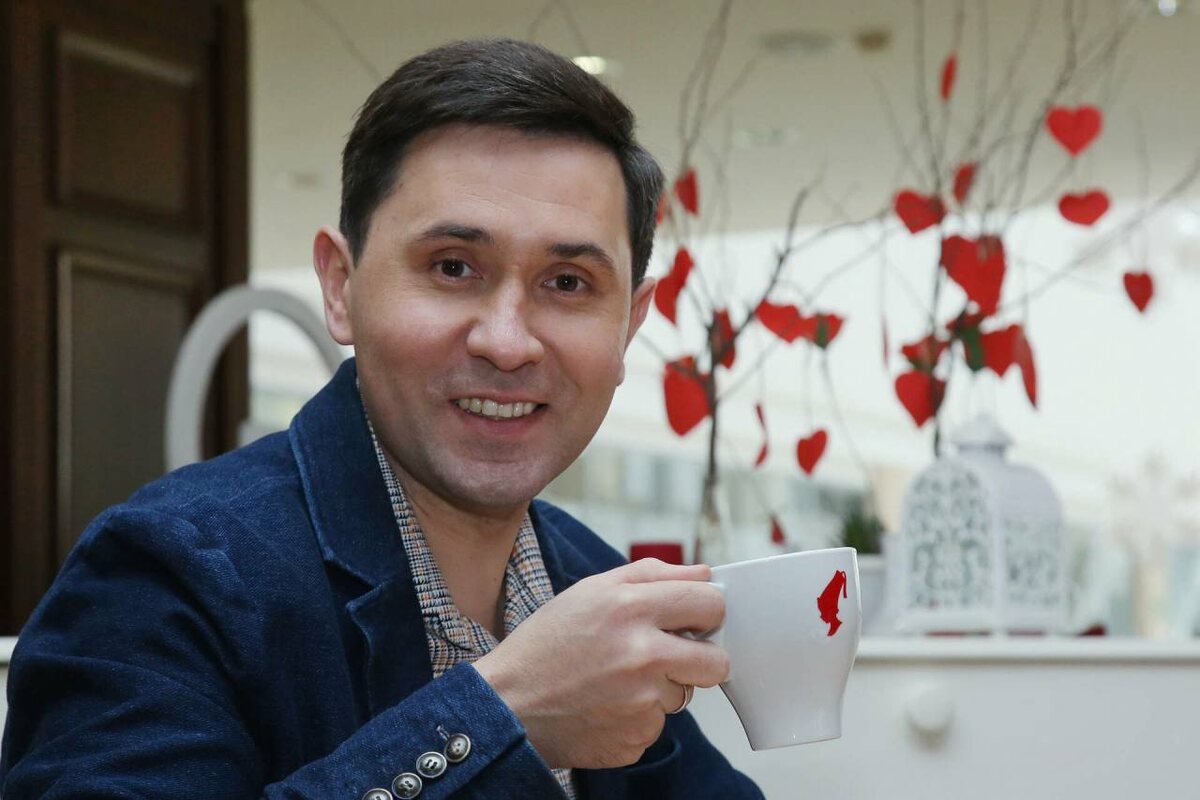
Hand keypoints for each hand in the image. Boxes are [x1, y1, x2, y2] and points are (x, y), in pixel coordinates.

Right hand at [473, 558, 728, 768]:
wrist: (507, 705)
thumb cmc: (547, 644)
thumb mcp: (590, 591)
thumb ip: (651, 574)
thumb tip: (703, 575)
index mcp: (631, 609)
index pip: (710, 605)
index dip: (707, 612)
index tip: (694, 619)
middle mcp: (642, 655)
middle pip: (716, 661)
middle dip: (700, 658)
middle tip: (669, 655)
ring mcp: (642, 703)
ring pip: (685, 695)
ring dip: (661, 689)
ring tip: (618, 680)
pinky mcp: (636, 738)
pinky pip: (658, 724)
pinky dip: (639, 717)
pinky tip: (607, 706)